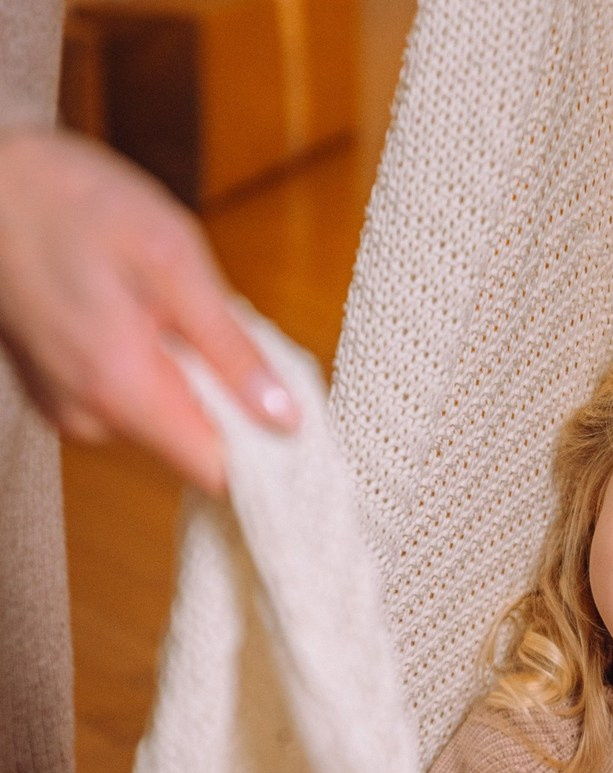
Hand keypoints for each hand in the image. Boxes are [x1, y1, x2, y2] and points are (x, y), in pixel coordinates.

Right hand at [0, 126, 298, 493]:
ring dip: (192, 381)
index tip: (293, 420)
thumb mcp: (174, 260)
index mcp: (123, 390)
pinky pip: (134, 402)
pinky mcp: (62, 396)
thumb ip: (232, 349)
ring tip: (172, 316)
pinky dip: (157, 371)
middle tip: (225, 335)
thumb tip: (285, 418)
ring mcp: (71, 411)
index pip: (217, 473)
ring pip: (167, 423)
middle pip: (196, 447)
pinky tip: (141, 320)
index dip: (265, 454)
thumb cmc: (73, 202)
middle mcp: (92, 418)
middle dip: (229, 403)